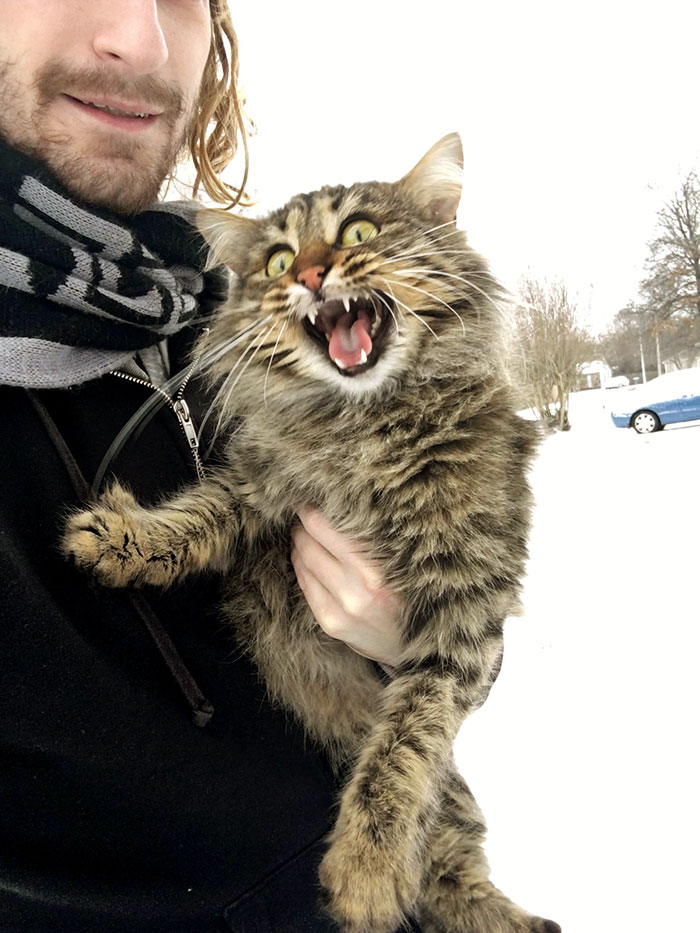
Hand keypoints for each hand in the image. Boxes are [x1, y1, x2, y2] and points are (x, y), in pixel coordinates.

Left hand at [290, 508, 403, 667]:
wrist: (422, 650)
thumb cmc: (417, 596)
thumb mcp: (407, 564)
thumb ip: (378, 540)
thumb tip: (343, 508)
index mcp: (377, 571)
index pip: (325, 528)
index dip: (312, 510)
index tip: (310, 498)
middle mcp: (356, 591)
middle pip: (309, 542)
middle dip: (303, 524)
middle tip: (305, 511)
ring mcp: (340, 610)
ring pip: (303, 561)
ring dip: (300, 542)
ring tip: (305, 532)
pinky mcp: (330, 623)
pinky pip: (304, 583)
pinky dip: (301, 565)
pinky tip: (305, 557)